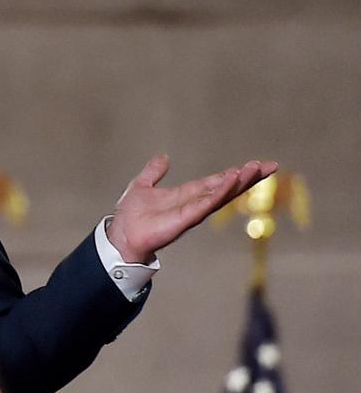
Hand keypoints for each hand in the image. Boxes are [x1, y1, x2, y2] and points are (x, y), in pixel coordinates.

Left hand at [106, 154, 277, 263]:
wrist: (121, 235)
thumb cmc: (131, 216)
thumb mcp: (142, 186)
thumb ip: (154, 172)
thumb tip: (163, 157)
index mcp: (187, 194)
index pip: (217, 181)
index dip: (235, 173)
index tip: (255, 164)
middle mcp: (194, 203)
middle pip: (227, 188)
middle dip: (248, 177)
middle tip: (270, 165)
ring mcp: (193, 211)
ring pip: (222, 194)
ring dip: (239, 182)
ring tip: (256, 168)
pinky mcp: (187, 218)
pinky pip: (207, 203)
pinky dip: (220, 192)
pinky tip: (232, 180)